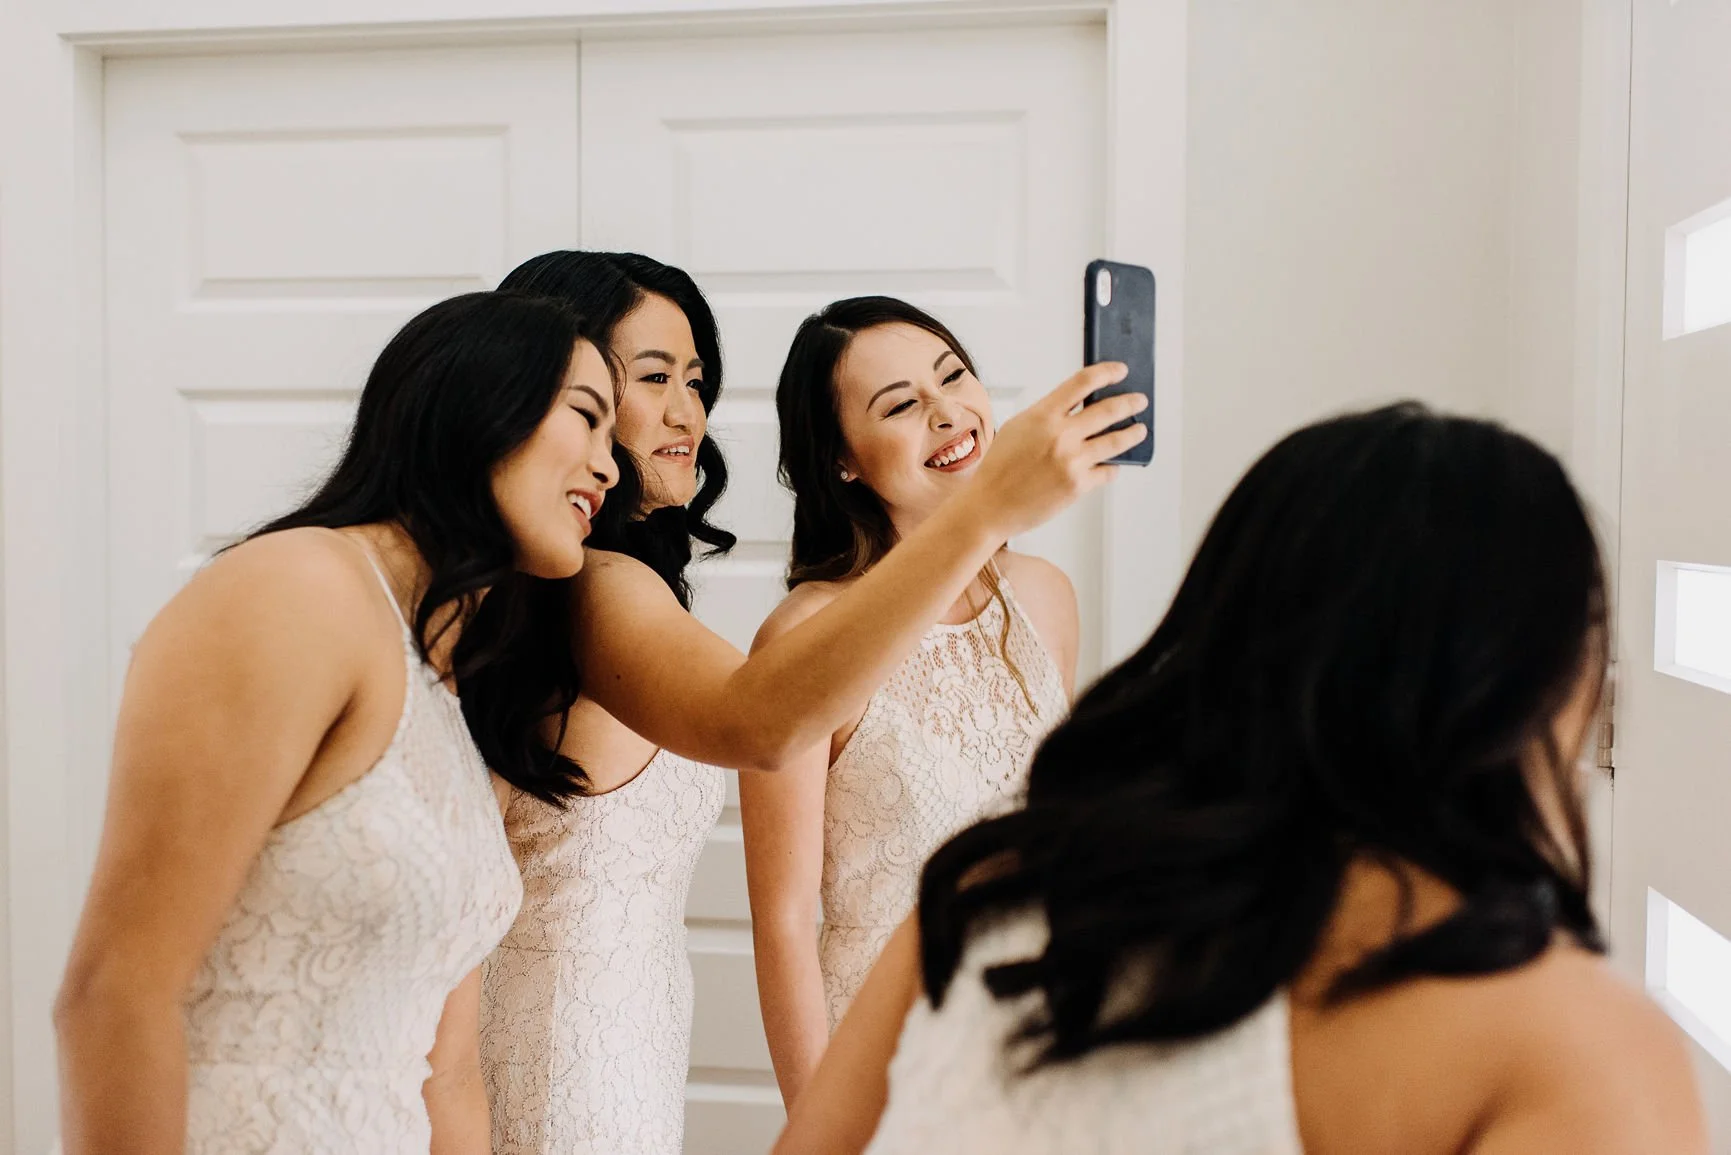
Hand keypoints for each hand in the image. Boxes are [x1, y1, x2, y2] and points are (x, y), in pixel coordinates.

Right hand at [964, 363, 1147, 538]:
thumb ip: (1048, 415)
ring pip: (1116, 441)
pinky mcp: (1078, 485)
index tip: (1120, 371)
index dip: (1107, 372)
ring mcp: (1071, 461)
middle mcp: (1060, 435)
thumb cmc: (999, 469)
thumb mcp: (1018, 428)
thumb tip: (1077, 407)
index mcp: (1043, 415)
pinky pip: (1107, 471)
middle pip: (1108, 409)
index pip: (1083, 382)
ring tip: (1139, 430)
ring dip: (1133, 433)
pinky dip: (1113, 467)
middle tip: (1139, 400)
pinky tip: (1114, 464)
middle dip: (1130, 402)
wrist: (990, 506)